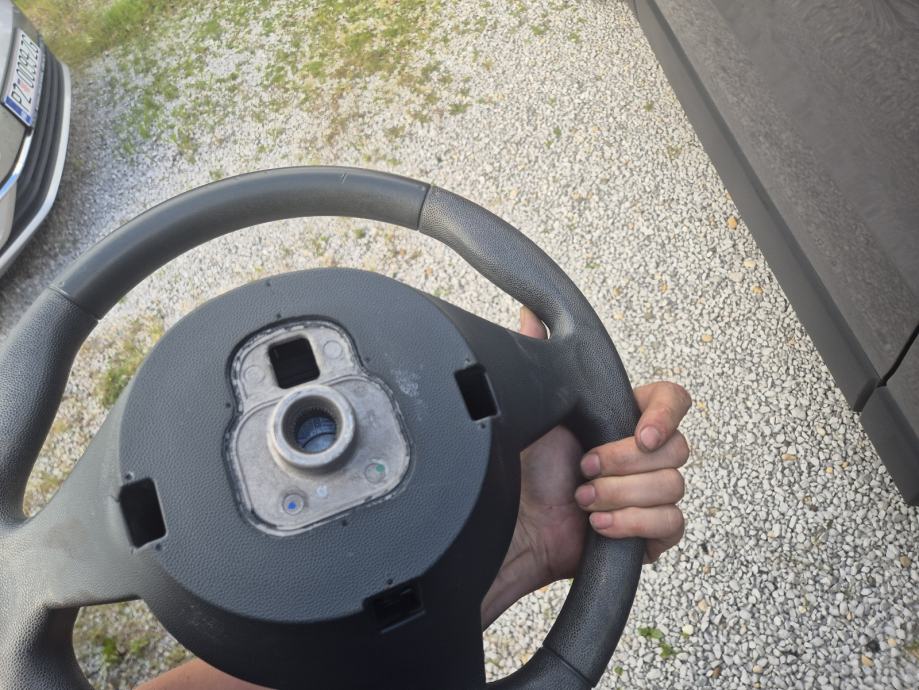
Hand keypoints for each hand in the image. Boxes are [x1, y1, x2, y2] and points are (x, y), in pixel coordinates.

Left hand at [480, 308, 689, 626]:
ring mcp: (648, 493)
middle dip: (624, 462)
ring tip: (582, 499)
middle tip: (584, 467)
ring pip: (673, 487)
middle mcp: (640, 454)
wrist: (515, 527)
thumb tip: (529, 316)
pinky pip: (671, 524)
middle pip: (677, 449)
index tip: (640, 433)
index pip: (673, 401)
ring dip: (621, 494)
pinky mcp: (648, 531)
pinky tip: (599, 522)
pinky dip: (632, 523)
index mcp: (622, 418)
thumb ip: (537, 358)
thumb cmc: (523, 470)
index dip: (666, 415)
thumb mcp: (532, 407)